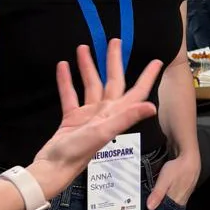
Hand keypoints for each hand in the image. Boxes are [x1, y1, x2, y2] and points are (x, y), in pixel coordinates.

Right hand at [28, 40, 162, 200]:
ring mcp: (88, 115)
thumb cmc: (78, 153)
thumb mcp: (104, 132)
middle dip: (113, 61)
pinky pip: (70, 95)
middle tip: (115, 41)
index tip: (156, 61)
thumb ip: (126, 117)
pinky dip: (66, 81)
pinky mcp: (71, 118)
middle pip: (112, 81)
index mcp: (115, 114)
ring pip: (90, 84)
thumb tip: (151, 106)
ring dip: (88, 67)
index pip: (136, 92)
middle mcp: (105, 113)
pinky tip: (63, 66)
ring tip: (83, 47)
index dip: (147, 77)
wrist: (53, 168)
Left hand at [148, 151, 200, 209]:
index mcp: (177, 200)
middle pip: (169, 209)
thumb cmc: (178, 168)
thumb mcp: (165, 179)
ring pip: (172, 203)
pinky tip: (164, 194)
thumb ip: (158, 194)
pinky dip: (168, 198)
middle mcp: (182, 199)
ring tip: (154, 203)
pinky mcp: (185, 189)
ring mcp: (184, 194)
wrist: (190, 157)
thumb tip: (150, 208)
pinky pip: (175, 197)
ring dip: (164, 204)